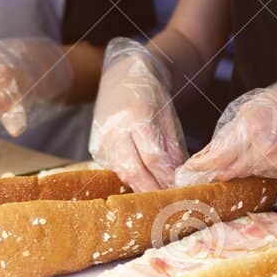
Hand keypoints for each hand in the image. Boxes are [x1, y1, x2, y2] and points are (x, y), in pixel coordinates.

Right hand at [88, 38, 185, 191]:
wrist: (122, 74)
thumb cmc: (150, 92)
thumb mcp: (167, 115)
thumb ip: (172, 146)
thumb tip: (178, 176)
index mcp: (137, 115)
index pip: (153, 156)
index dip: (167, 176)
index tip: (179, 188)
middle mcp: (115, 128)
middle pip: (133, 170)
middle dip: (152, 189)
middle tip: (168, 202)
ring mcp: (103, 137)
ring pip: (122, 172)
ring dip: (141, 186)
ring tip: (157, 196)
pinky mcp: (96, 145)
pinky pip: (114, 167)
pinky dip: (130, 177)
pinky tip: (143, 184)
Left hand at [175, 36, 276, 185]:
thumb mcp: (252, 106)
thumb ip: (230, 130)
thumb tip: (211, 152)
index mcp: (250, 128)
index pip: (216, 156)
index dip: (199, 166)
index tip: (186, 170)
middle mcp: (260, 149)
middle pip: (226, 171)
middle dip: (209, 175)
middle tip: (192, 179)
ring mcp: (274, 163)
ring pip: (241, 175)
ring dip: (227, 175)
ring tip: (212, 175)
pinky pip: (258, 173)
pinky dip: (248, 171)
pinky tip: (243, 166)